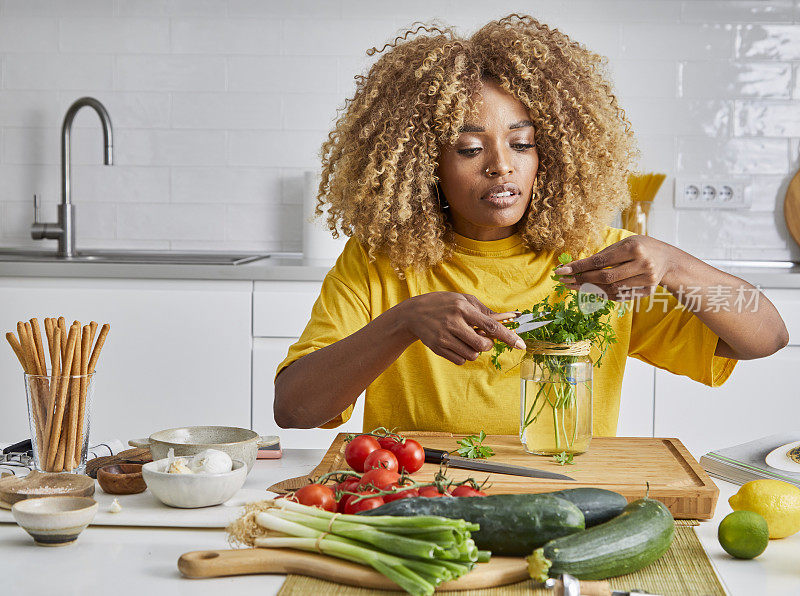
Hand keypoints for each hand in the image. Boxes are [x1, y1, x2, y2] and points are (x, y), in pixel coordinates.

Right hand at [398, 292, 525, 364]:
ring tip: (465, 339)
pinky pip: (460, 360)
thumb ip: (483, 310)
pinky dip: (463, 355)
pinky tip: (456, 344)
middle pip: (483, 345)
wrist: (413, 313)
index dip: (508, 336)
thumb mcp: (462, 299)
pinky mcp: (438, 348)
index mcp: (463, 308)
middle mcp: (454, 323)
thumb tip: (506, 319)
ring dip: (474, 350)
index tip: (521, 345)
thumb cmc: (443, 304)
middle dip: (487, 345)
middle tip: (481, 338)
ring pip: (472, 355)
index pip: (491, 326)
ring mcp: (444, 337)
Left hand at [553, 235, 676, 299]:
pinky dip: (603, 294)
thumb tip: (577, 266)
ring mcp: (646, 280)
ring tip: (574, 286)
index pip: (601, 261)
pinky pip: (620, 296)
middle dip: (581, 280)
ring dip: (589, 289)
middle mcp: (642, 264)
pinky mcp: (647, 291)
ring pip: (611, 289)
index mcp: (634, 248)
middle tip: (564, 281)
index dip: (579, 267)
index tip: (562, 270)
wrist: (668, 260)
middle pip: (605, 277)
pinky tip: (590, 291)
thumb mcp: (625, 243)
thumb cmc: (641, 247)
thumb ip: (604, 254)